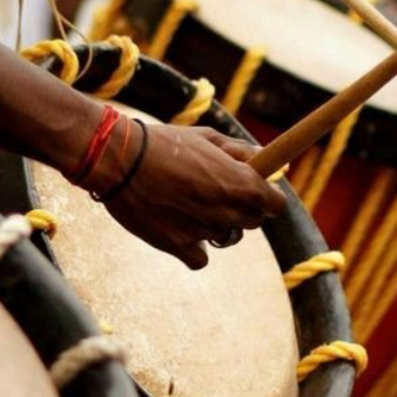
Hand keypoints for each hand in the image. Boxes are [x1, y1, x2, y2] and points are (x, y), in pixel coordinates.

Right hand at [82, 121, 286, 269]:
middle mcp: (228, 210)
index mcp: (242, 183)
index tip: (253, 190)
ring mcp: (204, 231)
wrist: (120, 159)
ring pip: (225, 237)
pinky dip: (192, 248)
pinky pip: (200, 259)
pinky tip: (178, 227)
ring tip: (189, 205)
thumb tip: (269, 160)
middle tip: (213, 191)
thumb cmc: (164, 143)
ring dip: (215, 225)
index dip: (266, 196)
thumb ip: (241, 152)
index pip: (276, 205)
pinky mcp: (178, 246)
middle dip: (241, 208)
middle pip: (252, 221)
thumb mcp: (207, 138)